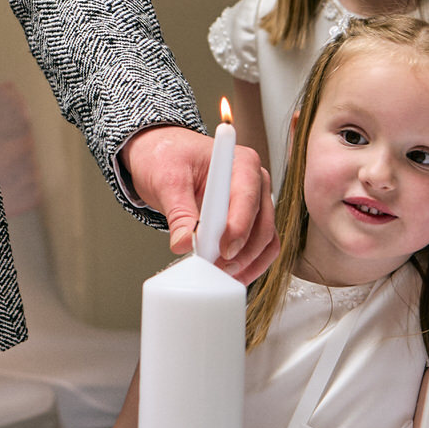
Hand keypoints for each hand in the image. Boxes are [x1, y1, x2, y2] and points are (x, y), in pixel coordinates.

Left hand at [124, 124, 277, 283]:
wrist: (161, 154)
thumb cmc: (168, 155)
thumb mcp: (167, 179)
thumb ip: (179, 212)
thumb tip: (185, 242)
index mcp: (240, 161)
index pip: (248, 198)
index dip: (239, 227)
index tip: (224, 249)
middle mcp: (254, 182)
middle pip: (262, 224)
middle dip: (242, 251)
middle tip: (216, 267)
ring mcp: (255, 203)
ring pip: (266, 240)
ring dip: (248, 262)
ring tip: (221, 273)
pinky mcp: (249, 221)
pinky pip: (259, 247)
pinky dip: (249, 264)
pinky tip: (230, 273)